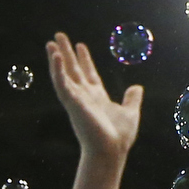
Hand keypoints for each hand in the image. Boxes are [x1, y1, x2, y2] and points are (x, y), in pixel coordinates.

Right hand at [47, 33, 142, 164]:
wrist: (111, 151)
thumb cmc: (119, 137)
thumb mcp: (130, 113)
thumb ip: (132, 99)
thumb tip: (137, 87)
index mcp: (97, 97)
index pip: (88, 73)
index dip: (84, 59)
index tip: (80, 45)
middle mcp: (84, 96)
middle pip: (73, 69)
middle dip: (66, 53)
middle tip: (59, 36)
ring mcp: (76, 98)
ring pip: (63, 74)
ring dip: (56, 58)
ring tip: (51, 43)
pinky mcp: (71, 102)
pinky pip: (61, 84)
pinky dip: (57, 70)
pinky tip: (55, 56)